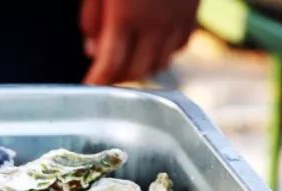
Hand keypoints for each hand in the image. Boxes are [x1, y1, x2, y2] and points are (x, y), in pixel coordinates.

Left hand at [81, 0, 199, 84]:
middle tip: (104, 72)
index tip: (89, 87)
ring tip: (126, 59)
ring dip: (141, 67)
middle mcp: (154, 25)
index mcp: (125, 17)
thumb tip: (93, 49)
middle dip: (118, 77)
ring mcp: (177, 20)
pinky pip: (179, 46)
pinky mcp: (192, 12)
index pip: (111, 65)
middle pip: (136, 71)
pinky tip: (152, 43)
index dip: (98, 82)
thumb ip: (92, 19)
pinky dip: (164, 52)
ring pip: (160, 63)